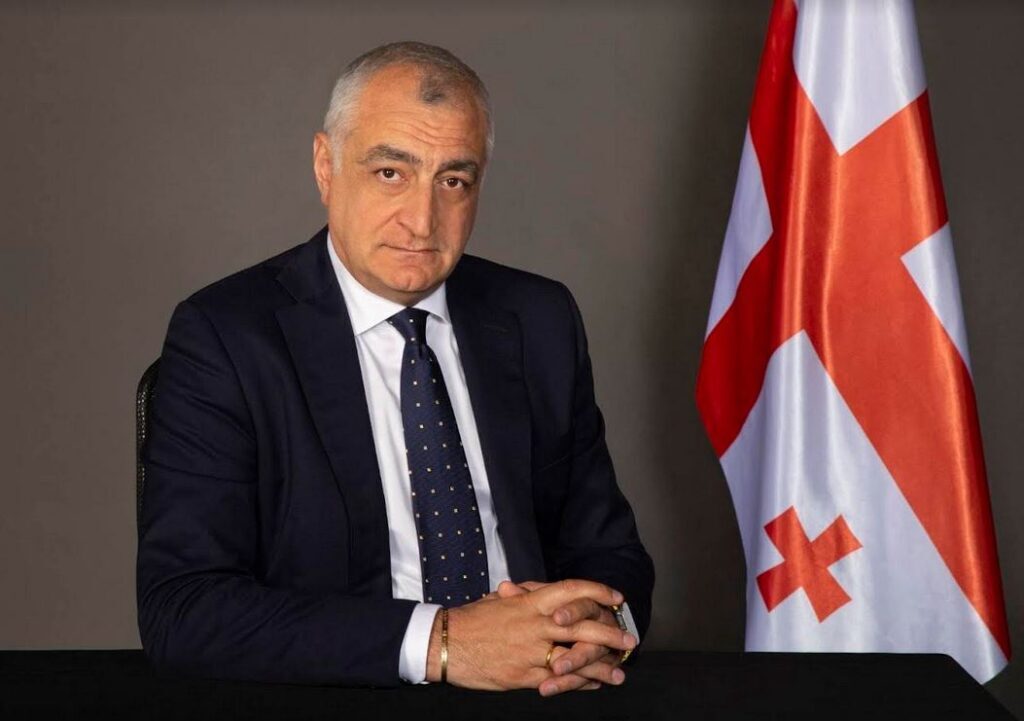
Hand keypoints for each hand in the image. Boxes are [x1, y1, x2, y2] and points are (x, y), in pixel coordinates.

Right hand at [426, 579, 634, 691]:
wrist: (445, 643)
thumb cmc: (472, 619)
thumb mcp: (500, 600)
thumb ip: (522, 596)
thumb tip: (531, 590)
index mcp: (530, 602)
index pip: (572, 590)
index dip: (597, 592)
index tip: (616, 597)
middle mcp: (535, 624)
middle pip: (581, 626)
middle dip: (609, 633)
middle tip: (630, 639)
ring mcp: (530, 651)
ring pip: (574, 658)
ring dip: (600, 666)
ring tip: (619, 672)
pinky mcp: (523, 676)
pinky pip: (558, 680)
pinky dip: (578, 683)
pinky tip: (593, 685)